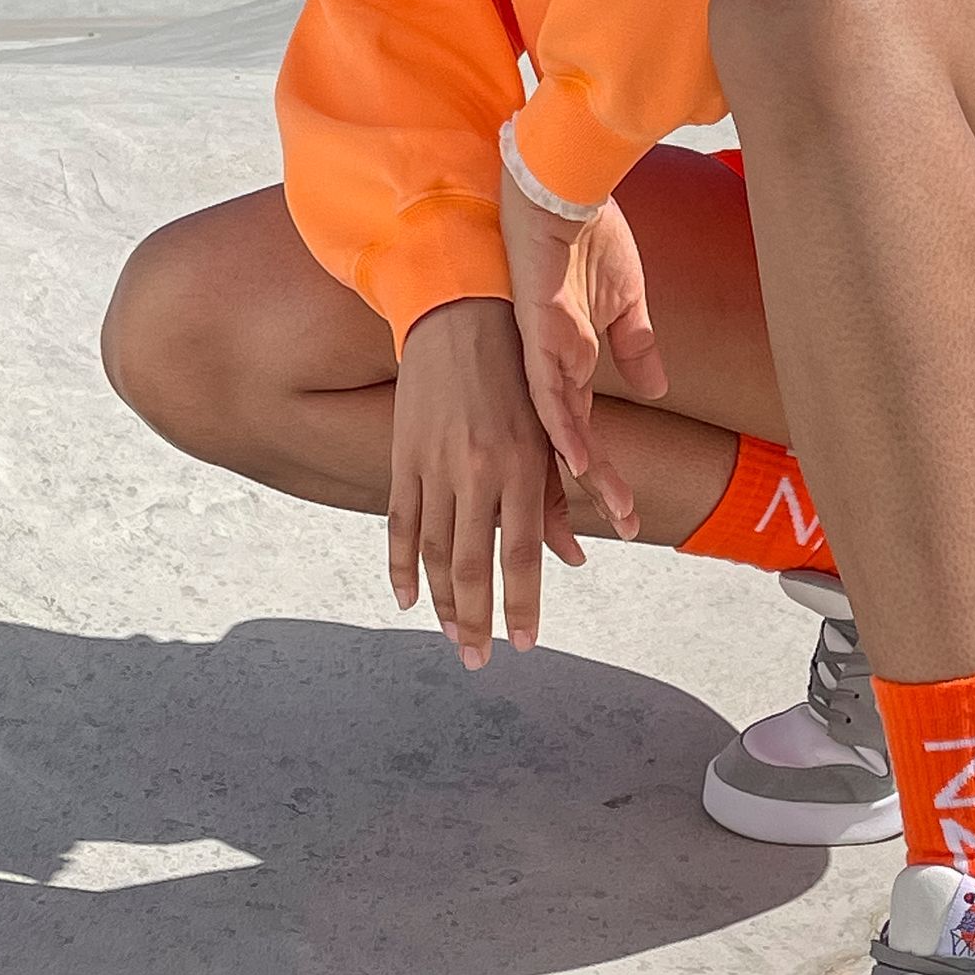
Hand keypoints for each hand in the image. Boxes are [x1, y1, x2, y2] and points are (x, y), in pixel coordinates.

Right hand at [388, 297, 584, 664]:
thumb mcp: (546, 432)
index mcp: (519, 463)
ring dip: (442, 602)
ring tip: (451, 637)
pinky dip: (401, 566)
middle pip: (473, 564)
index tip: (524, 642)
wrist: (461, 316)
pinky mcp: (403, 455)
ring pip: (435, 552)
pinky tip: (408, 599)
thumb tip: (575, 559)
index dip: (522, 603)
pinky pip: (400, 523)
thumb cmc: (517, 375)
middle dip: (477, 619)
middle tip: (478, 659)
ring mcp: (434, 464)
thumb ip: (557, 497)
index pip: (522, 552)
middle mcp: (476, 468)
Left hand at [496, 175, 667, 518]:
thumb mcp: (627, 299)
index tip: (626, 510)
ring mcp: (542, 353)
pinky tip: (578, 462)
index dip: (603, 472)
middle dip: (593, 491)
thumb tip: (656, 387)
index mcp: (569, 360)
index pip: (584, 430)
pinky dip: (565, 429)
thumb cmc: (591, 232)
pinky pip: (548, 391)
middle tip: (615, 533)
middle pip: (568, 444)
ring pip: (558, 431)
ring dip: (582, 474)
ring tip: (606, 513)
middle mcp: (550, 367)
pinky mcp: (539, 333)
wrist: (566, 184)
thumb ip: (636, 346)